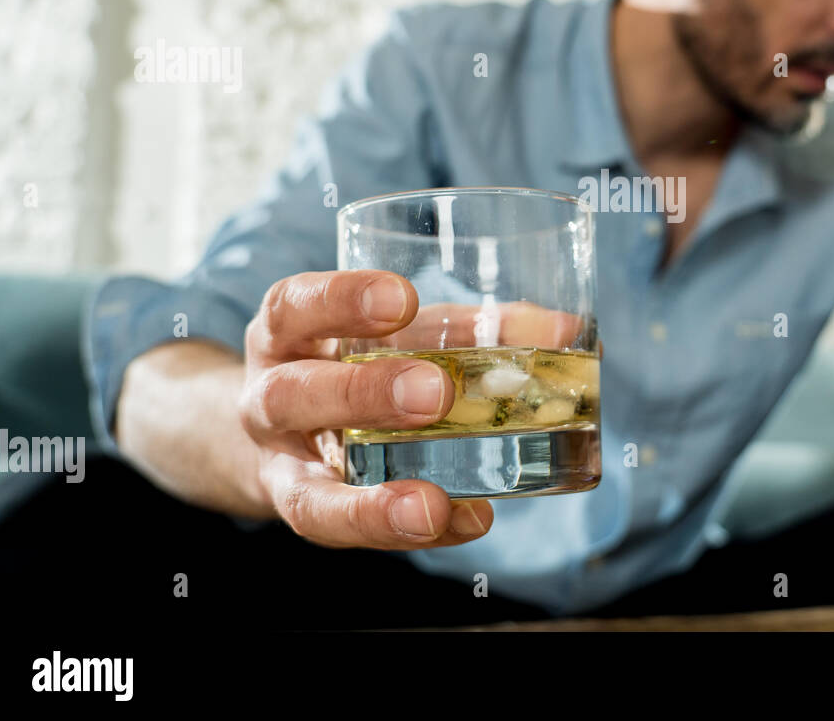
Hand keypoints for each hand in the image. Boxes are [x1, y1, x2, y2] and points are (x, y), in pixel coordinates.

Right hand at [239, 270, 494, 548]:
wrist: (279, 436)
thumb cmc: (353, 365)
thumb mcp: (393, 334)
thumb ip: (466, 328)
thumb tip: (564, 327)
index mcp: (287, 335)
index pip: (294, 307)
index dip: (342, 299)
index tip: (403, 297)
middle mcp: (269, 402)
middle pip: (293, 396)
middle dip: (364, 395)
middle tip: (436, 393)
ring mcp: (284, 472)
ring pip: (306, 494)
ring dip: (375, 502)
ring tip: (432, 503)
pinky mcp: (311, 518)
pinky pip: (351, 537)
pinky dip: (410, 532)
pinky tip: (467, 520)